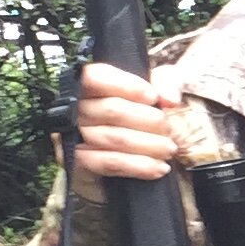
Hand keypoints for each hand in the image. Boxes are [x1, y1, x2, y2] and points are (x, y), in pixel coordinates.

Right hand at [71, 61, 183, 181]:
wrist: (135, 149)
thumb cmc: (147, 111)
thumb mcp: (159, 86)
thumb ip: (168, 82)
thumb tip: (169, 98)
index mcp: (88, 83)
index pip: (96, 78)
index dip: (127, 86)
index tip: (153, 97)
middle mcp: (76, 108)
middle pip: (111, 110)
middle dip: (147, 119)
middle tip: (168, 128)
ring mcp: (75, 136)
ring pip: (114, 138)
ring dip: (148, 145)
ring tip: (169, 148)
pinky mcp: (80, 162)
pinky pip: (109, 163)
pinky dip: (137, 166)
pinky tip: (158, 167)